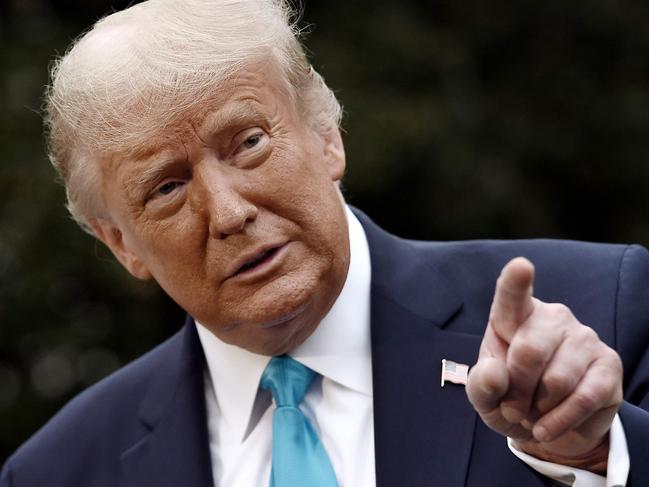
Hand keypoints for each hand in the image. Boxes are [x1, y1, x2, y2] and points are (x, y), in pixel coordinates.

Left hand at [466, 257, 622, 471]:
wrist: (545, 425)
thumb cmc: (508, 398)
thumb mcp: (484, 396)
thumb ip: (481, 384)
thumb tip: (495, 373)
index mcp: (514, 316)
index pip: (512, 296)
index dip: (516, 282)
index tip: (520, 266)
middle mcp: (552, 317)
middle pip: (528, 352)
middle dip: (515, 391)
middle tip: (512, 408)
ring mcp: (584, 337)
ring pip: (556, 381)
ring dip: (537, 410)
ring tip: (532, 413)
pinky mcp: (609, 364)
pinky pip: (582, 398)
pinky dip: (559, 421)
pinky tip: (548, 427)